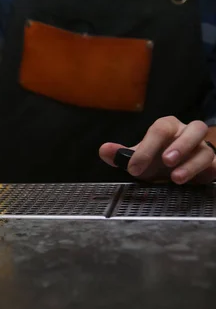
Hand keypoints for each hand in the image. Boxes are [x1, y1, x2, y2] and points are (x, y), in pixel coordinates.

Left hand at [99, 116, 215, 183]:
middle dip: (180, 145)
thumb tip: (104, 150)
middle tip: (166, 161)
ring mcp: (204, 148)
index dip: (147, 147)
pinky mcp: (213, 164)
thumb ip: (120, 154)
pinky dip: (208, 172)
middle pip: (194, 129)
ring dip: (192, 164)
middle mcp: (188, 134)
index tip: (134, 166)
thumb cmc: (156, 159)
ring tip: (176, 178)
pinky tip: (197, 181)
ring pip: (206, 149)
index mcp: (168, 127)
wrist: (174, 170)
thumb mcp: (137, 157)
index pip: (160, 130)